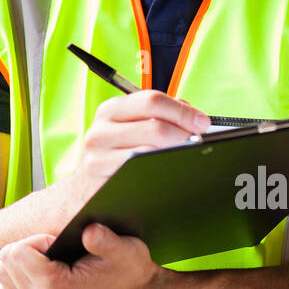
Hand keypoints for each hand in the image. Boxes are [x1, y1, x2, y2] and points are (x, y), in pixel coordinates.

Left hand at [0, 223, 162, 288]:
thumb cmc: (129, 275)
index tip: (58, 241)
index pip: (17, 252)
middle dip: (27, 248)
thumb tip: (89, 231)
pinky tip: (42, 271)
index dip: (38, 239)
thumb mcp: (127, 251)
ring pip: (3, 274)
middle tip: (55, 250)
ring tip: (49, 260)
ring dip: (21, 261)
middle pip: (6, 262)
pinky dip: (19, 275)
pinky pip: (6, 288)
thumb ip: (105, 241)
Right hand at [62, 90, 211, 213]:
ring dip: (175, 153)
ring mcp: (98, 153)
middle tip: (199, 141)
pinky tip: (168, 170)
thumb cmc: (116, 155)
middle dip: (185, 134)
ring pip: (150, 150)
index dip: (182, 111)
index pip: (152, 100)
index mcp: (112, 109)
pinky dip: (160, 169)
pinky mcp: (100, 176)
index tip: (202, 122)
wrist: (86, 188)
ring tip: (187, 155)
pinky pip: (139, 171)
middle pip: (155, 126)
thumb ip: (160, 115)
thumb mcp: (131, 127)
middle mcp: (101, 128)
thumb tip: (193, 116)